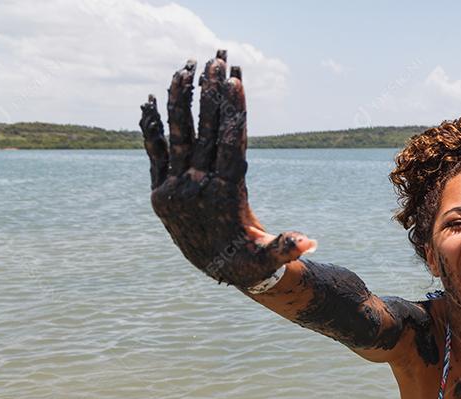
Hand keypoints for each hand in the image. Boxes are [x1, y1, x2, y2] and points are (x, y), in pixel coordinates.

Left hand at [139, 50, 315, 287]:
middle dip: (210, 94)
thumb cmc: (253, 260)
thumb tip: (310, 242)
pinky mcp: (159, 192)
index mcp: (226, 196)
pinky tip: (150, 101)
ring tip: (184, 69)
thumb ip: (287, 246)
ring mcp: (174, 189)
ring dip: (180, 100)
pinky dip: (151, 127)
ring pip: (177, 136)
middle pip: (204, 131)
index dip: (232, 110)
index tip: (235, 80)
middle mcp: (197, 189)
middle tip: (215, 60)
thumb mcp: (270, 255)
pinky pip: (154, 153)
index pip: (230, 144)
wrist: (218, 274)